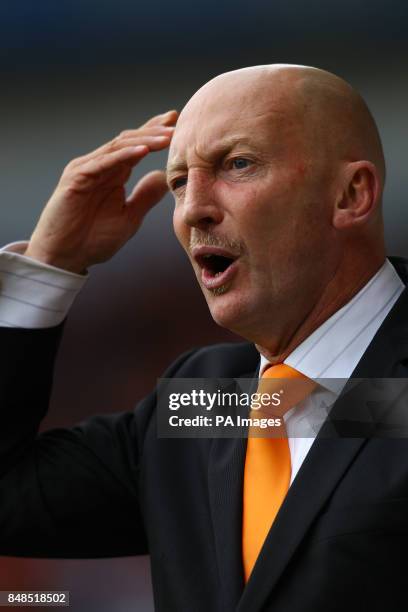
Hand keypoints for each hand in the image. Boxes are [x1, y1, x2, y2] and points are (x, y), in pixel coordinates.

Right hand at [24, 110, 177, 272]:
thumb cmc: (93, 240)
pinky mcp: (76, 178)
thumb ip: (145, 196)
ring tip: (167, 137)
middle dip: (153, 130)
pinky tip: (143, 151)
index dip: (154, 133)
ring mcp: (86, 170)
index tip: (176, 123)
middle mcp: (99, 166)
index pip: (135, 146)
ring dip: (144, 140)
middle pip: (128, 140)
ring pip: (118, 147)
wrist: (65, 257)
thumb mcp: (129, 217)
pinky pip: (103, 162)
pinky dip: (123, 155)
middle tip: (176, 123)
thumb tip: (164, 177)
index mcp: (113, 174)